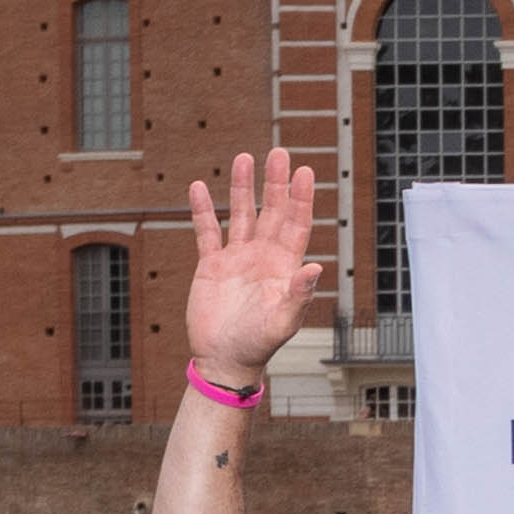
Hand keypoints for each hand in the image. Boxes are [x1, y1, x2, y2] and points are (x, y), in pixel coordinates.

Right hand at [180, 147, 329, 380]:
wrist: (224, 360)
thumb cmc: (258, 345)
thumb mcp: (282, 322)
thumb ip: (298, 295)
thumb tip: (315, 268)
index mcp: (284, 266)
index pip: (296, 224)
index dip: (300, 198)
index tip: (304, 172)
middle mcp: (263, 256)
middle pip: (271, 211)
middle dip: (275, 182)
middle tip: (279, 152)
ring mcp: (237, 258)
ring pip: (241, 214)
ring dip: (243, 187)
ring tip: (243, 158)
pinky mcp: (211, 266)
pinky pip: (206, 232)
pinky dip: (203, 211)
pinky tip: (199, 188)